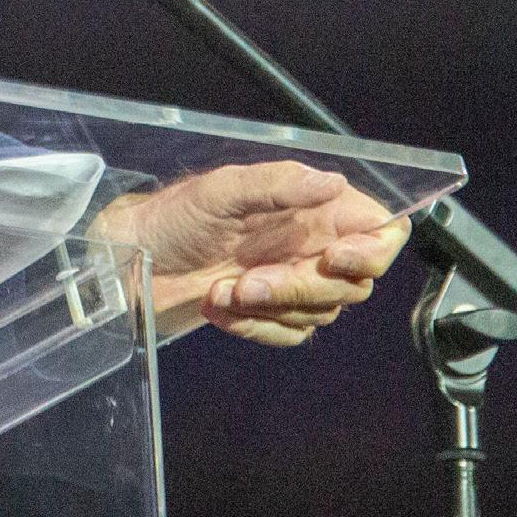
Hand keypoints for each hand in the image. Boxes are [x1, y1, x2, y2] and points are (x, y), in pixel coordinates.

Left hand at [85, 160, 409, 345]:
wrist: (136, 258)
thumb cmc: (177, 214)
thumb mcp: (222, 189)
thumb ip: (278, 184)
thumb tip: (331, 182)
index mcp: (314, 209)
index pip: (380, 231)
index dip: (372, 250)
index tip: (333, 258)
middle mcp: (313, 246)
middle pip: (354, 284)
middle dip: (300, 287)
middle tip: (248, 280)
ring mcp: (295, 282)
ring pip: (321, 313)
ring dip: (269, 308)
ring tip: (220, 290)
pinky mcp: (274, 315)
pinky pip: (291, 334)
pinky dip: (255, 327)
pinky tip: (219, 307)